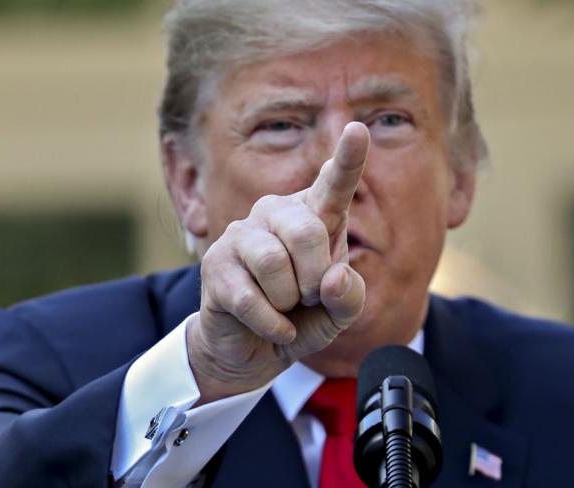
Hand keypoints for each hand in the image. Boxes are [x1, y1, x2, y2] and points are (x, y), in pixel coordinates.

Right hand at [188, 122, 368, 403]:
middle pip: (306, 231)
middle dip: (315, 278)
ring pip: (273, 262)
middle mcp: (274, 214)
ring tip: (285, 307)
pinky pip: (251, 298)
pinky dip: (272, 325)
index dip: (348, 159)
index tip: (358, 130)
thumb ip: (349, 296)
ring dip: (288, 300)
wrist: (254, 348)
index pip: (333, 185)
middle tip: (309, 297)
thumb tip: (331, 278)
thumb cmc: (301, 318)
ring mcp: (240, 236)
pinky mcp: (215, 265)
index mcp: (312, 216)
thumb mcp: (338, 313)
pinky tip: (273, 327)